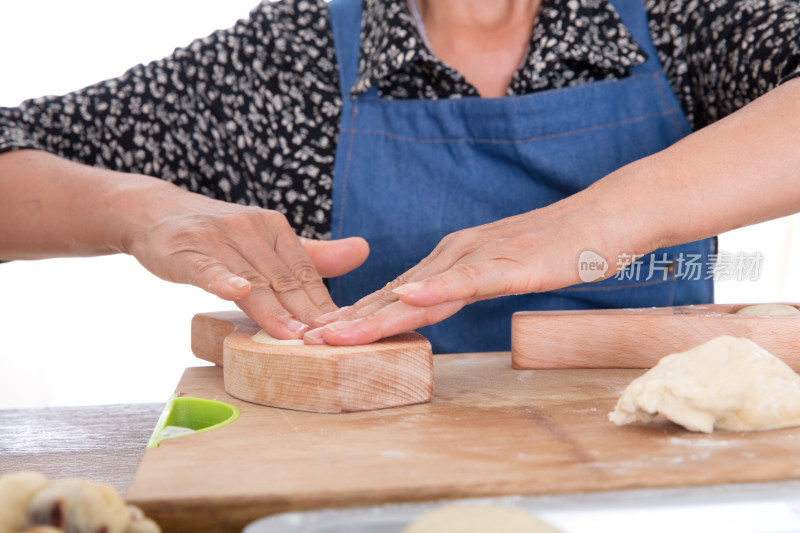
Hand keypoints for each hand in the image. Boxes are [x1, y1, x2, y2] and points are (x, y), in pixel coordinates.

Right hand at [124, 187, 368, 338]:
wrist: (156, 213)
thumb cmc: (219, 236)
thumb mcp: (267, 241)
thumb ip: (312, 255)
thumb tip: (363, 250)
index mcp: (275, 228)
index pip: (305, 273)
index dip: (323, 305)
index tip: (344, 332)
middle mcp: (250, 228)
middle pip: (283, 280)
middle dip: (305, 314)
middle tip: (326, 343)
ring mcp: (217, 238)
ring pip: (251, 280)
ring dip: (272, 309)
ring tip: (293, 336)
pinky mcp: (185, 250)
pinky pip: (206, 268)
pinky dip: (222, 279)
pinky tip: (237, 292)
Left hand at [304, 196, 626, 344]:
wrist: (604, 218)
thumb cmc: (554, 249)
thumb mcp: (498, 273)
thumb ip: (463, 286)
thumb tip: (429, 304)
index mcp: (450, 260)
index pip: (395, 294)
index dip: (356, 315)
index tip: (319, 337)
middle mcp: (455, 255)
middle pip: (395, 295)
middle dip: (349, 320)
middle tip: (304, 341)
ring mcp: (481, 257)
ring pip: (420, 291)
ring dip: (376, 313)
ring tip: (337, 333)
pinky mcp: (511, 263)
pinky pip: (468, 280)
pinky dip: (437, 291)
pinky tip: (410, 301)